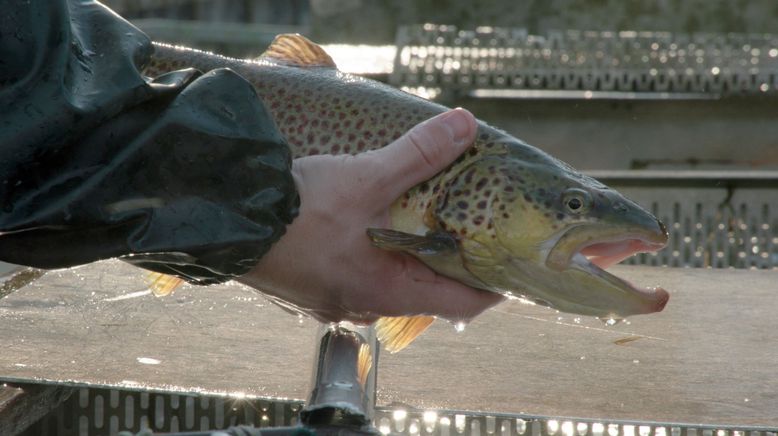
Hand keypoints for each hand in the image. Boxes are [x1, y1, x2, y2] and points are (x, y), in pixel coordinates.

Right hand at [237, 109, 503, 323]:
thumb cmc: (297, 213)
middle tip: (467, 230)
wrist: (226, 222)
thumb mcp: (366, 178)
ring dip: (407, 257)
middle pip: (426, 293)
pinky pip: (356, 277)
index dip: (493, 285)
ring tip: (420, 221)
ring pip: (388, 285)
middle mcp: (363, 305)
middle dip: (448, 263)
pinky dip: (374, 255)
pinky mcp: (310, 288)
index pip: (463, 304)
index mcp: (387, 291)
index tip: (507, 263)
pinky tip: (366, 226)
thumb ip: (418, 154)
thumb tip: (464, 126)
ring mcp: (333, 301)